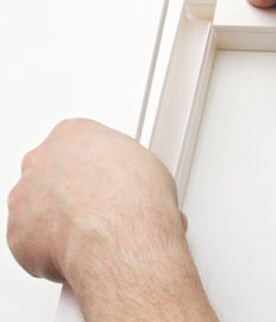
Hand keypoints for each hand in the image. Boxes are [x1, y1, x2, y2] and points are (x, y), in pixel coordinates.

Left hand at [7, 119, 215, 320]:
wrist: (121, 235)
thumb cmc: (136, 197)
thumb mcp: (147, 164)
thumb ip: (126, 167)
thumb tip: (136, 182)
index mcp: (73, 134)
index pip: (79, 145)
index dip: (96, 166)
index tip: (108, 180)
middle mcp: (42, 160)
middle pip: (53, 173)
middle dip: (73, 190)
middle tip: (101, 208)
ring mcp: (25, 196)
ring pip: (39, 209)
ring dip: (61, 220)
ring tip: (96, 234)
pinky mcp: (18, 233)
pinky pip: (34, 244)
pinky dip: (53, 251)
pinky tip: (81, 251)